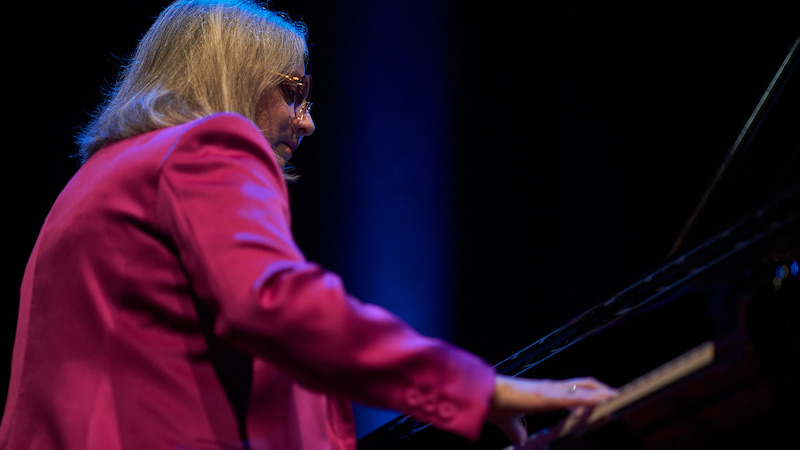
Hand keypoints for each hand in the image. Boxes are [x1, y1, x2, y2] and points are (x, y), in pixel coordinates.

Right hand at [487, 375, 617, 445]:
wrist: (483, 397)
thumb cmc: (495, 406)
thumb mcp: (511, 425)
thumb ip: (518, 434)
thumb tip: (522, 444)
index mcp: (544, 393)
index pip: (573, 389)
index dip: (589, 392)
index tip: (604, 398)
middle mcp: (550, 389)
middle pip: (584, 384)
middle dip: (602, 389)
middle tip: (619, 395)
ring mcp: (550, 391)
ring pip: (582, 388)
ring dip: (601, 392)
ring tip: (618, 396)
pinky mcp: (547, 397)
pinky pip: (574, 397)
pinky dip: (591, 398)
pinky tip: (604, 399)